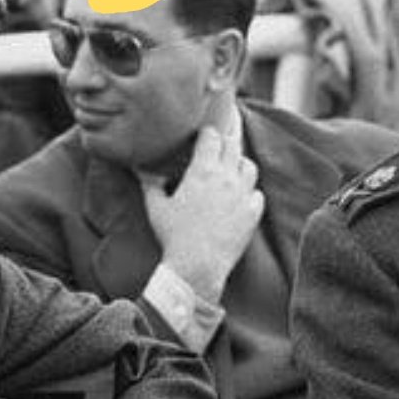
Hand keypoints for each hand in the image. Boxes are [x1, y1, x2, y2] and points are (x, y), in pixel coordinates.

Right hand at [141, 127, 264, 303]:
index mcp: (202, 171)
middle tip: (219, 146)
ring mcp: (242, 195)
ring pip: (249, 166)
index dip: (208, 133)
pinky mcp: (252, 213)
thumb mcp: (155, 208)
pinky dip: (250, 191)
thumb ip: (150, 185)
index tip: (204, 136)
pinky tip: (241, 197)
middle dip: (226, 142)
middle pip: (233, 145)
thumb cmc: (173, 236)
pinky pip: (257, 193)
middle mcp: (226, 178)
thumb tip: (141, 171)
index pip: (211, 137)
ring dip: (240, 164)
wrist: (197, 265)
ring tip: (231, 170)